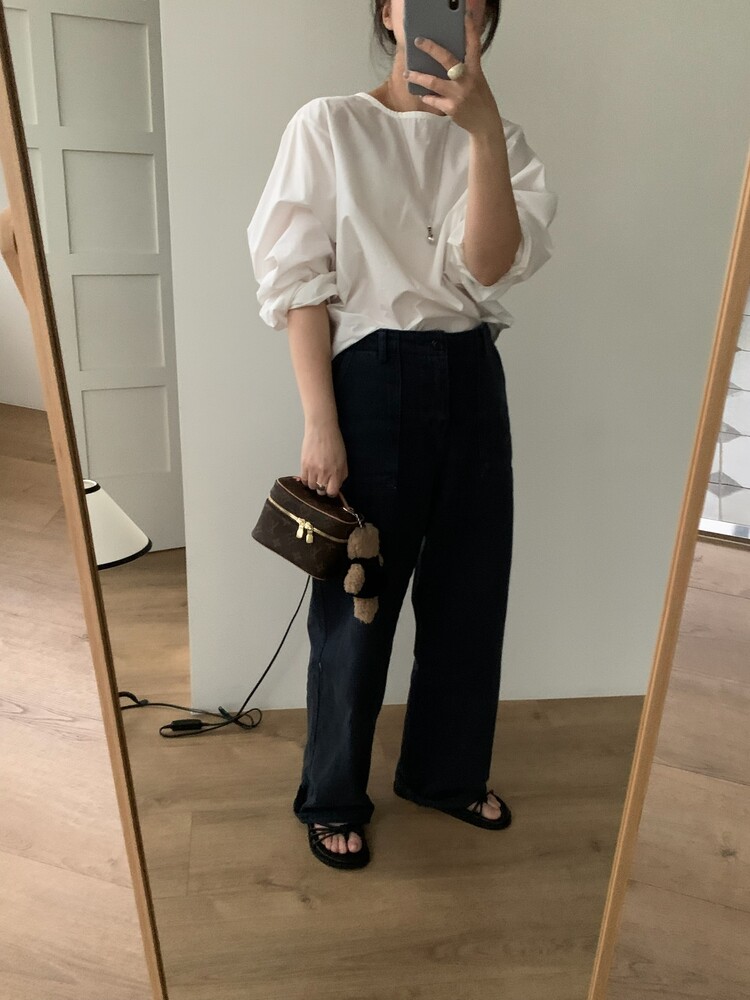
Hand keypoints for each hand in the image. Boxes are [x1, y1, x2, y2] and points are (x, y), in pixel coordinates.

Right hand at [295, 421, 347, 496]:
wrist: (321, 429)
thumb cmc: (334, 442)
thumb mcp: (344, 459)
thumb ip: (342, 474)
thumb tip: (338, 485)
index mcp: (336, 472)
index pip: (332, 492)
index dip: (331, 492)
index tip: (330, 489)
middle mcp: (324, 472)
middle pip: (321, 491)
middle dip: (323, 489)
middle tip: (323, 482)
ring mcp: (313, 469)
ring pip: (312, 487)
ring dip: (314, 484)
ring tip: (316, 476)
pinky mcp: (304, 465)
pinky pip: (304, 480)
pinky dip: (306, 479)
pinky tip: (310, 474)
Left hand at [404, 10, 501, 137]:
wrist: (485, 123)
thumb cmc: (479, 99)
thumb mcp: (476, 80)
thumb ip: (464, 70)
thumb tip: (444, 62)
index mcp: (475, 70)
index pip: (473, 45)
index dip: (470, 29)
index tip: (465, 15)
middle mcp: (467, 80)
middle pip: (446, 59)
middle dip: (431, 48)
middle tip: (418, 41)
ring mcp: (458, 94)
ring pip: (433, 82)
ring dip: (418, 77)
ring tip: (407, 73)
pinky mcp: (451, 108)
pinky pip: (433, 100)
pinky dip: (426, 97)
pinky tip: (422, 94)